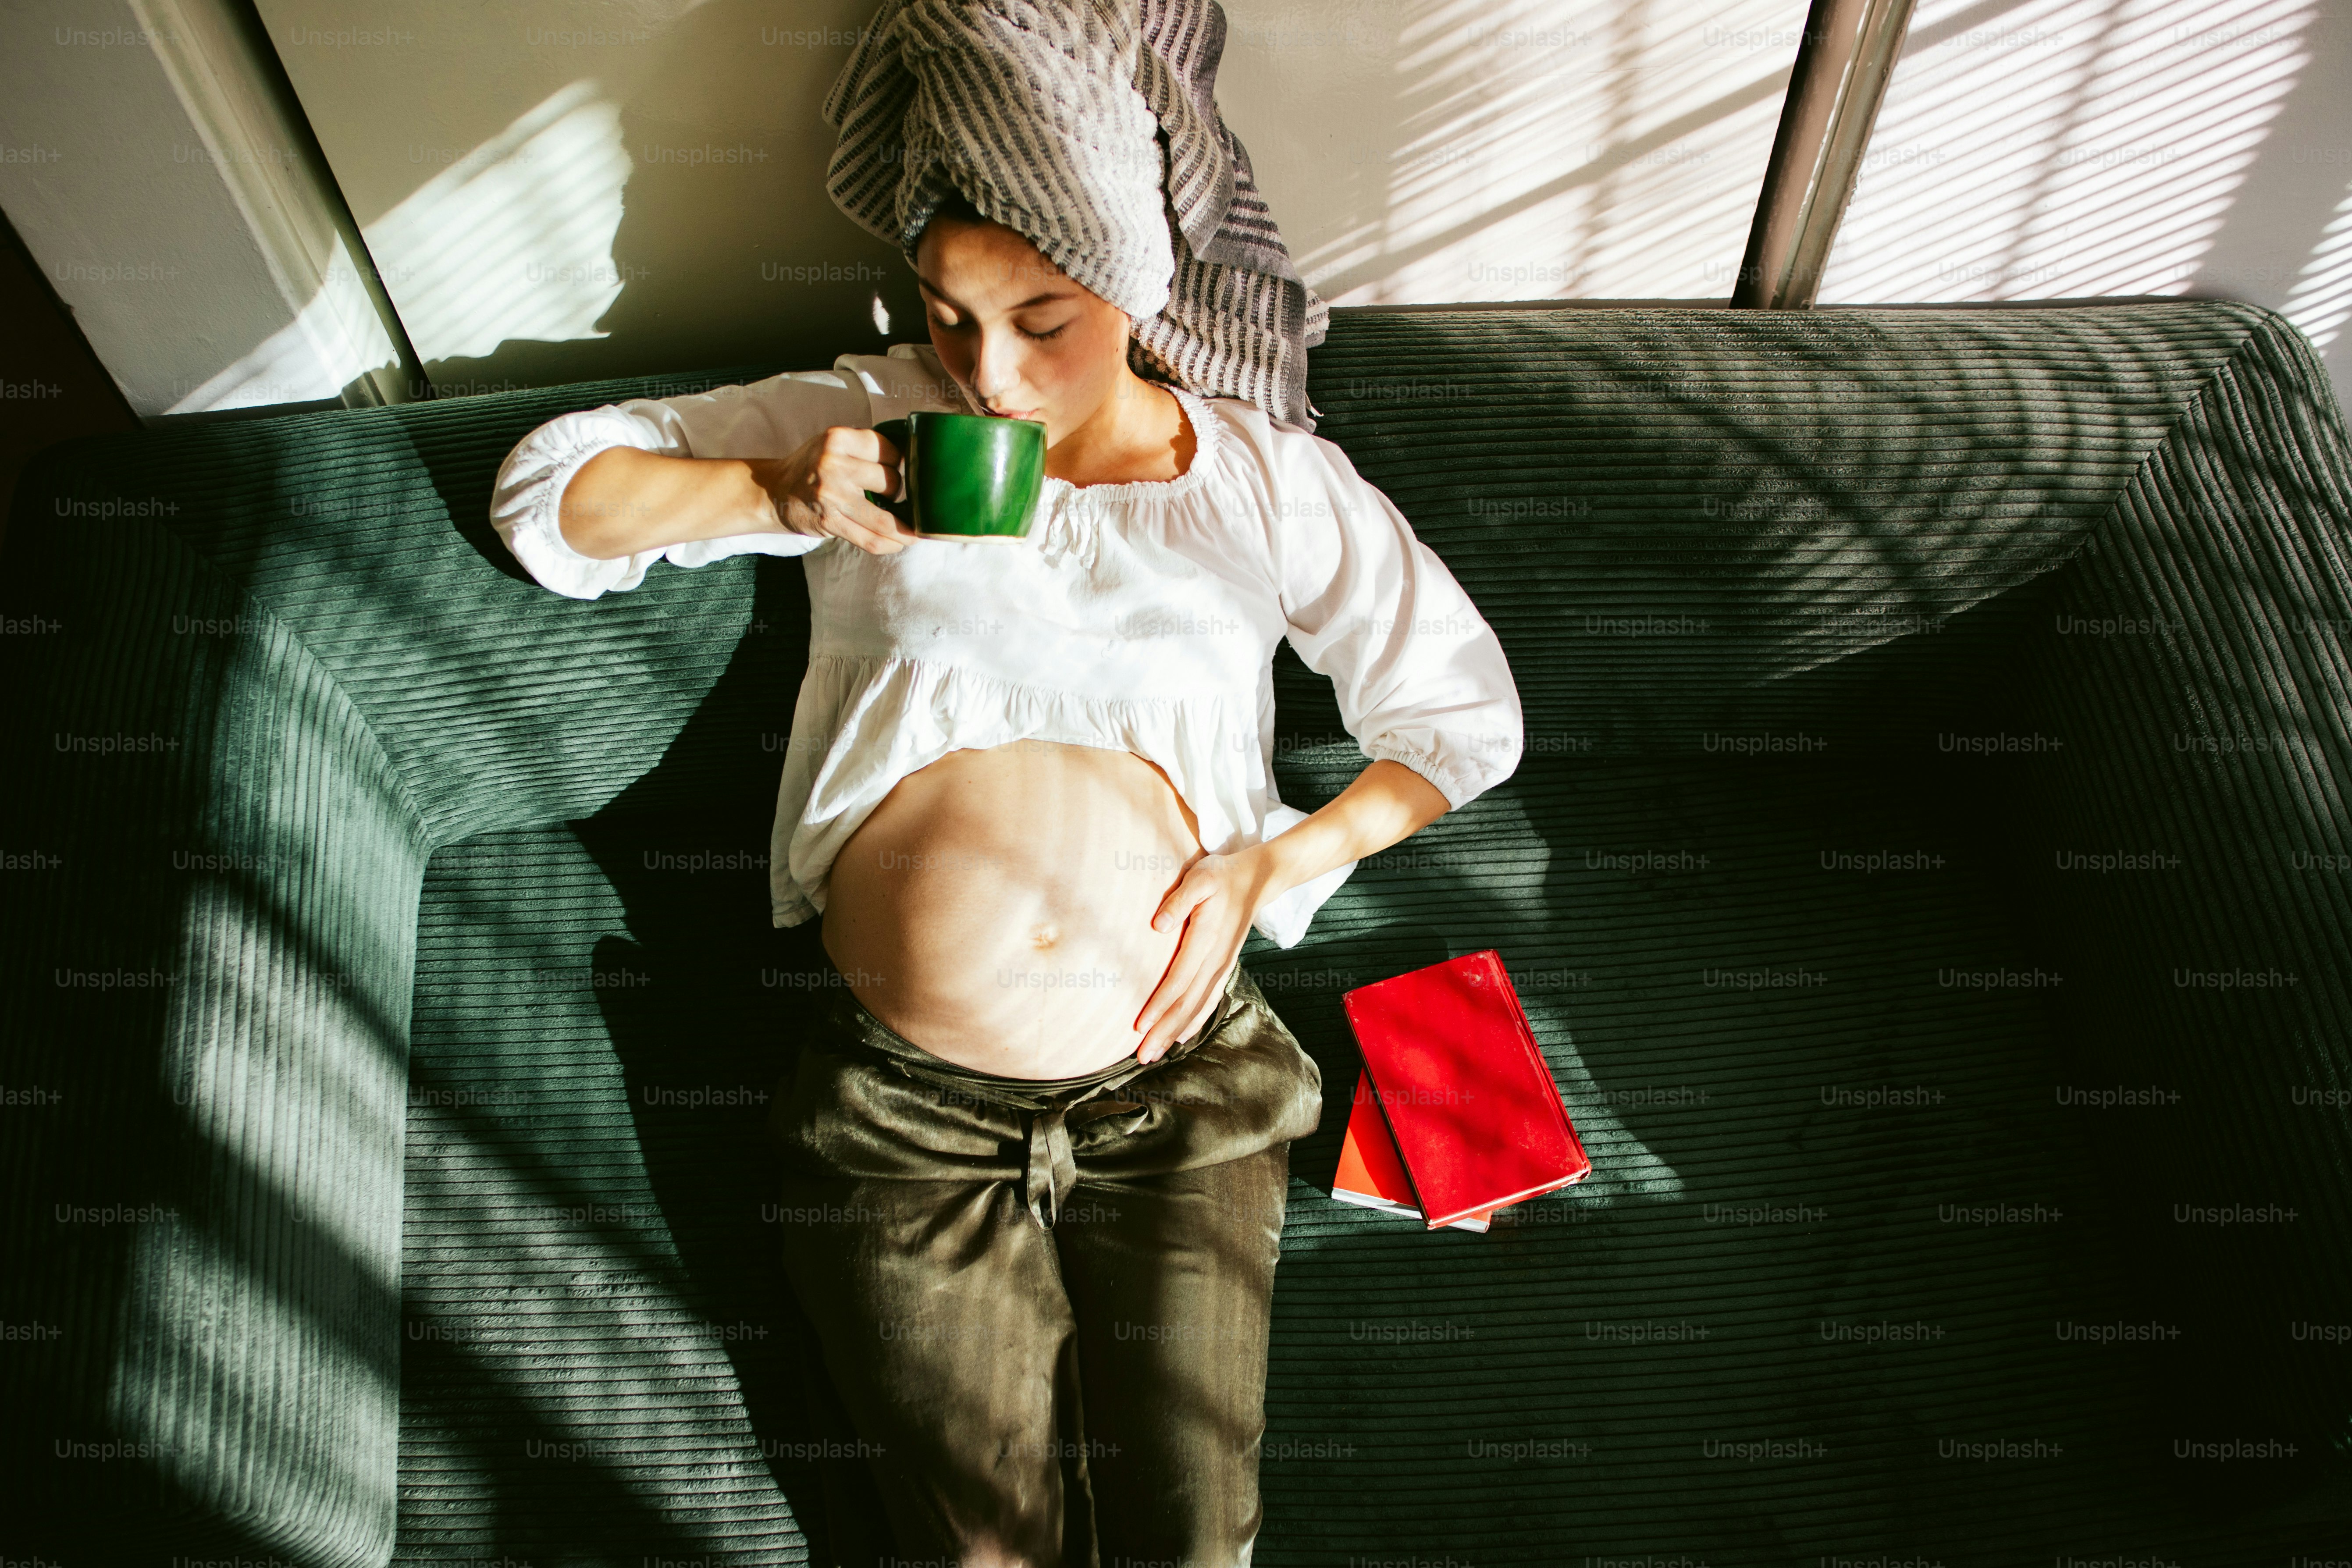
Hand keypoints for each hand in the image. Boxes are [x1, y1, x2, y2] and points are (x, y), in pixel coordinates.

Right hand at [765, 425, 919, 554]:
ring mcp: (831, 495)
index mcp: (838, 438)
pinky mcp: (830, 522)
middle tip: (893, 496)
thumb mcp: (832, 444)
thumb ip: (863, 448)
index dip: (899, 462)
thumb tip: (910, 462)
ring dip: (904, 530)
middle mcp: (834, 464)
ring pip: (885, 520)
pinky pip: (871, 540)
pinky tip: (898, 543)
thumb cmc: (810, 468)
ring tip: (912, 532)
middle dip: (899, 493)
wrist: (772, 492)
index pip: (889, 449)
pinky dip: (891, 544)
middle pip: (891, 482)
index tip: (899, 470)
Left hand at [1131, 849, 1279, 1063]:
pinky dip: (1194, 1021)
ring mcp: (1222, 967)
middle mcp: (1216, 961)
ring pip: (1197, 1007)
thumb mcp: (1200, 877)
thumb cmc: (1221, 876)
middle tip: (1141, 1056)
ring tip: (1154, 1054)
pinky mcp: (1223, 968)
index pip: (1178, 980)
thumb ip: (1179, 900)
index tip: (1138, 1026)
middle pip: (1187, 1003)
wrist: (1256, 879)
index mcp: (1207, 940)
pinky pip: (1208, 1001)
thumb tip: (1159, 925)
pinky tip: (1180, 1037)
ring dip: (1175, 1032)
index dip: (1158, 1005)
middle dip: (1163, 1031)